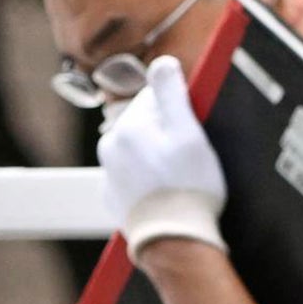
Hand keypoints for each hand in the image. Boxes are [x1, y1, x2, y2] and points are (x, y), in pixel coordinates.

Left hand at [98, 55, 225, 254]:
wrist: (173, 240)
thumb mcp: (187, 131)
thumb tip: (161, 63)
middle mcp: (110, 148)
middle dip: (167, 131)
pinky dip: (150, 179)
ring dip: (158, 155)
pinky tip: (166, 191)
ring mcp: (109, 176)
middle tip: (188, 155)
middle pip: (146, 122)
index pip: (155, 95)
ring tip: (179, 176)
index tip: (192, 127)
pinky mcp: (114, 199)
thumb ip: (170, 92)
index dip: (180, 107)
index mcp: (127, 126)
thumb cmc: (187, 186)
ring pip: (140, 149)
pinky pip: (135, 177)